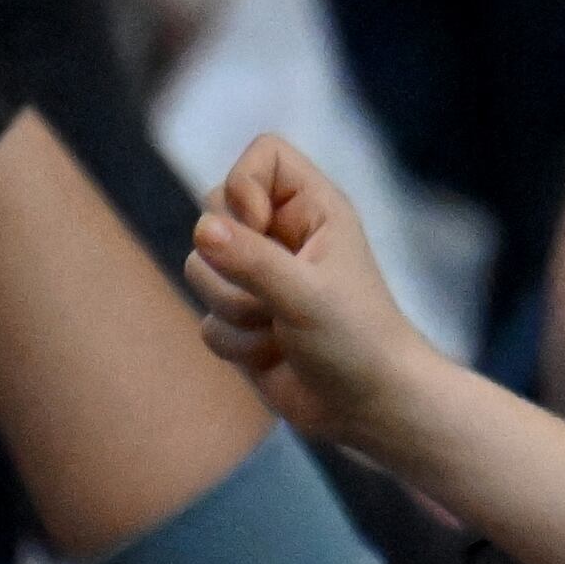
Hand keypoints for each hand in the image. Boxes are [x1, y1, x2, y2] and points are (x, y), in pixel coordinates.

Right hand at [182, 135, 446, 451]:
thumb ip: (251, 260)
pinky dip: (233, 342)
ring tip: (277, 329)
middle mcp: (283, 235)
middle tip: (270, 288)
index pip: (261, 155)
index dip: (243, 185)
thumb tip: (201, 231)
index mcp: (314, 210)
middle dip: (228, 262)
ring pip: (198, 270)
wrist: (366, 408)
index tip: (255, 227)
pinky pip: (204, 318)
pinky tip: (272, 354)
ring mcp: (259, 277)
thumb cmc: (356, 342)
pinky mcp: (240, 318)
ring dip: (233, 309)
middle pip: (213, 212)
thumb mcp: (306, 295)